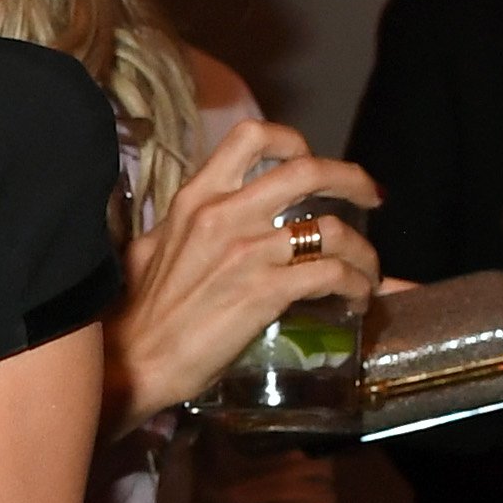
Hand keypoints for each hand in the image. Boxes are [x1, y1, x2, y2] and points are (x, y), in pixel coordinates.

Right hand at [108, 115, 382, 423]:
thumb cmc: (138, 314)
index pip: (252, 138)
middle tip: (371, 197)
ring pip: (331, 229)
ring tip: (368, 270)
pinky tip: (355, 299)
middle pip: (308, 170)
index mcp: (196, 198)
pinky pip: (330, 275)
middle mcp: (224, 214)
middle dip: (352, 179)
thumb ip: (183, 227)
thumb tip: (204, 223)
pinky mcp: (263, 292)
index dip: (293, 141)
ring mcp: (246, 253)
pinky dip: (355, 285)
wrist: (131, 364)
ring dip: (363, 251)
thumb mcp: (153, 250)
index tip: (311, 161)